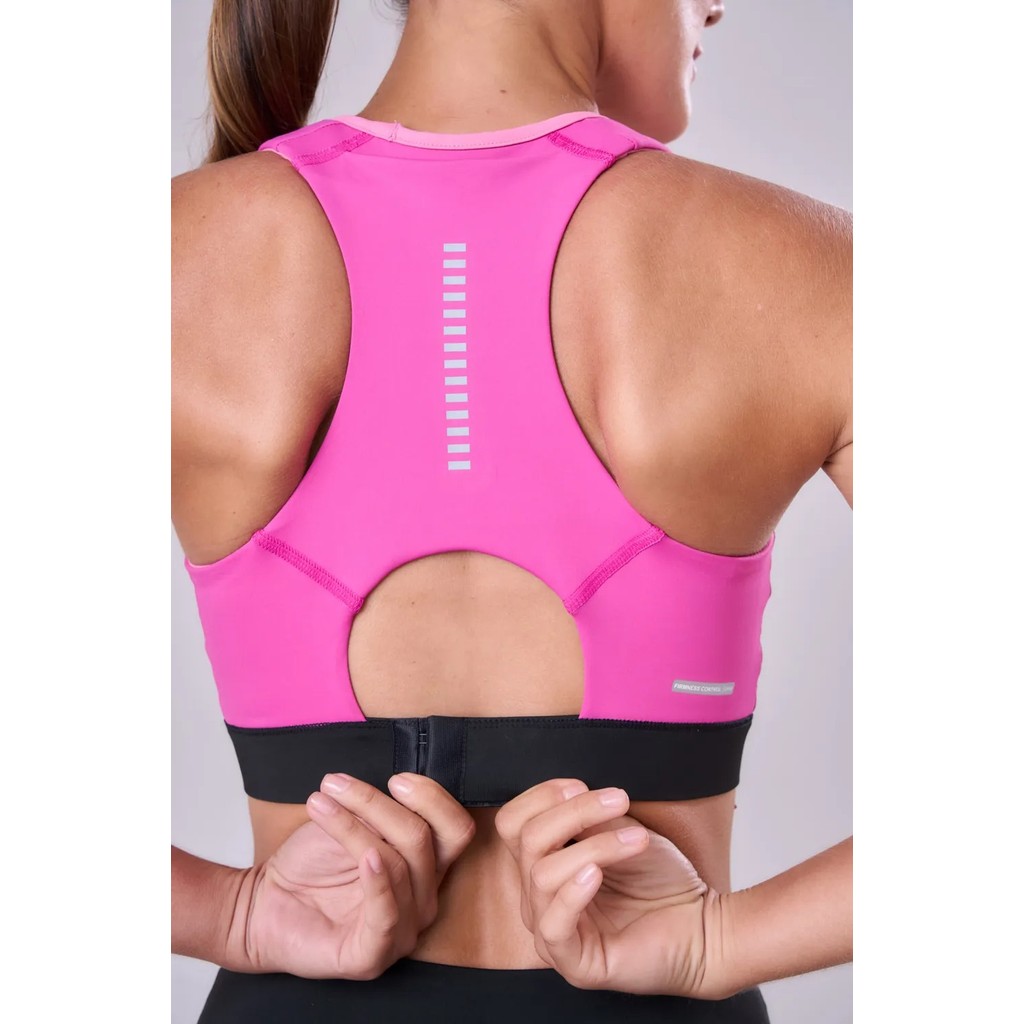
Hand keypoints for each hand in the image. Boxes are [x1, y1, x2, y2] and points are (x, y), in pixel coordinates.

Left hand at [239, 772, 475, 978]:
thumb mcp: (353, 825)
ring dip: (353, 826)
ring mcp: (402, 932)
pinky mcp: (373, 956)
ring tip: (318, 804)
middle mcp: (423, 900)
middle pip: (423, 840)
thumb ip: (382, 814)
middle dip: (378, 805)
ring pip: (398, 865)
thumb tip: (399, 790)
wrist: (264, 905)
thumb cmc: (313, 863)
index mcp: (427, 867)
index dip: (431, 797)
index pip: (455, 829)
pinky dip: (378, 880)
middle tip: (338, 785)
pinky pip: (387, 914)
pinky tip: (365, 856)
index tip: (395, 778)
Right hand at [495, 778, 721, 997]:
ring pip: (542, 875)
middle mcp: (538, 897)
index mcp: (543, 864)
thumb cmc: (660, 879)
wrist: (700, 927)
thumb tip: (569, 796)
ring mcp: (551, 931)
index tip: (580, 784)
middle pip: (526, 840)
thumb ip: (588, 819)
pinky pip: (553, 925)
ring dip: (594, 847)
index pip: (514, 822)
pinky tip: (597, 874)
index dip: (541, 796)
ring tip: (635, 839)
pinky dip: (573, 893)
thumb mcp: (621, 832)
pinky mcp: (572, 963)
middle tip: (616, 801)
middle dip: (573, 811)